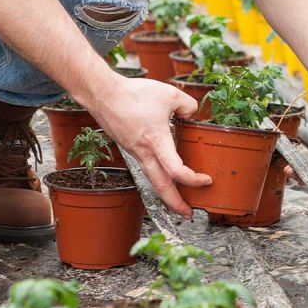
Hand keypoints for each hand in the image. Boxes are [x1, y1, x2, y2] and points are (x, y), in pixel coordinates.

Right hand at [84, 76, 211, 218]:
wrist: (102, 93)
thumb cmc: (132, 94)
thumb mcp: (169, 94)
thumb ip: (188, 104)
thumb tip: (192, 113)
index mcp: (156, 141)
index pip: (176, 171)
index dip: (193, 180)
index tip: (205, 180)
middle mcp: (144, 152)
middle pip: (160, 187)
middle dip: (175, 204)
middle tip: (187, 213)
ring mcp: (134, 151)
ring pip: (151, 178)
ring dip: (165, 191)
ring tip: (176, 197)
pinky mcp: (128, 146)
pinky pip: (143, 166)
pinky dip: (155, 174)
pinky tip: (160, 168)